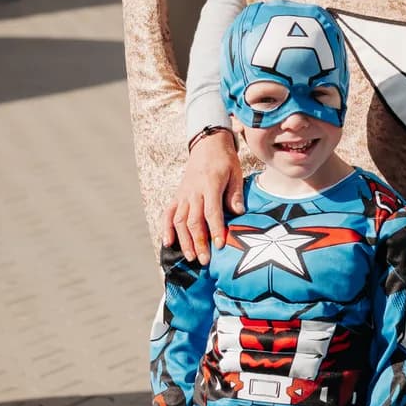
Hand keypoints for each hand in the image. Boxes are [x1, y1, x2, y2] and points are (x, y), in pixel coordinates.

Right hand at [162, 130, 244, 260]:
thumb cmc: (225, 160)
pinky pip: (168, 213)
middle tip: (205, 260)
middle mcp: (193, 192)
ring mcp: (183, 194)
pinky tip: (167, 242)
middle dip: (199, 242)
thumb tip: (239, 213)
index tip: (219, 245)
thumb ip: (235, 194)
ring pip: (179, 221)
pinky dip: (166, 228)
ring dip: (184, 240)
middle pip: (193, 221)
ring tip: (191, 257)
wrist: (207, 145)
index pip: (211, 212)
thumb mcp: (236, 173)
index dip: (215, 230)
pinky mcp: (177, 195)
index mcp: (209, 185)